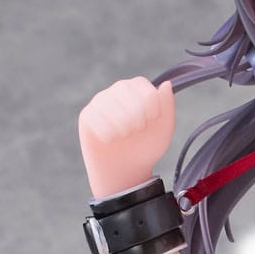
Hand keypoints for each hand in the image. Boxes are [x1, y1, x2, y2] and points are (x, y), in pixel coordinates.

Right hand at [78, 75, 176, 199]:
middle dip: (137, 119)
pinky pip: (97, 119)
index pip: (147, 91)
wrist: (125, 170)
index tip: (151, 123)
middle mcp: (118, 89)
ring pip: (112, 106)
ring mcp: (101, 101)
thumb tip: (166, 84)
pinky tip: (110, 140)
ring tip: (124, 136)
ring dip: (123, 127)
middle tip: (137, 131)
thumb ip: (167, 105)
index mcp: (138, 88)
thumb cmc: (145, 147)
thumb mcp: (164, 129)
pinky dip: (108, 134)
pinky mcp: (87, 115)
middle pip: (128, 95)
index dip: (152, 110)